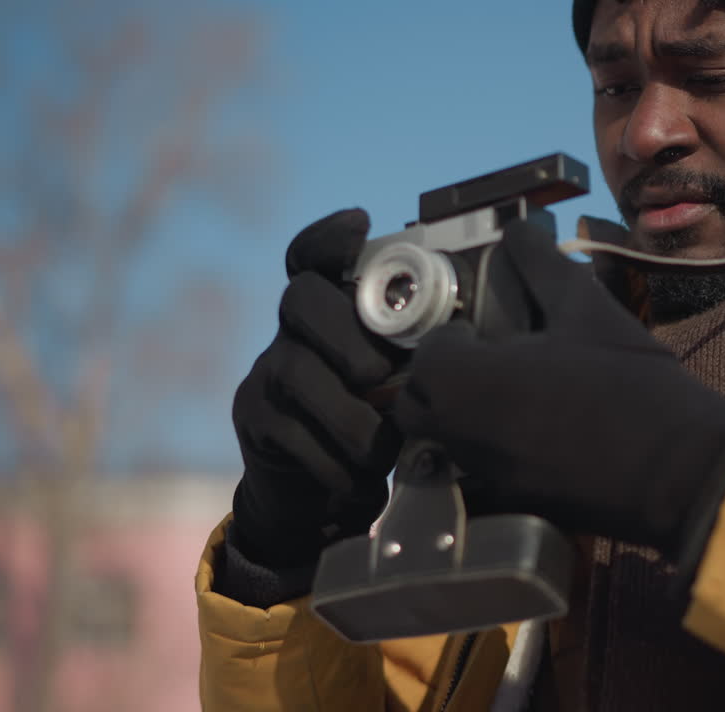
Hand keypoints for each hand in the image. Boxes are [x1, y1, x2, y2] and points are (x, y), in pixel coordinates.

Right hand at [231, 209, 404, 568]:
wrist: (321, 501)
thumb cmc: (378, 429)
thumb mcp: (401, 389)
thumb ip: (418, 359)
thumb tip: (470, 350)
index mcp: (335, 312)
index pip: (316, 255)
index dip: (331, 235)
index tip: (361, 223)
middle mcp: (293, 331)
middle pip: (300, 297)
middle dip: (346, 333)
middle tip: (380, 374)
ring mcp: (267, 375)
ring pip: (293, 369)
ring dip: (348, 412)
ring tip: (383, 446)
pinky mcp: (254, 423)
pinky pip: (288, 432)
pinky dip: (333, 460)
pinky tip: (360, 480)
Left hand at [394, 224, 724, 559]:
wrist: (679, 466)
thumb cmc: (630, 380)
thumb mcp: (586, 309)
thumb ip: (541, 266)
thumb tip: (518, 229)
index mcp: (470, 383)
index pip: (428, 355)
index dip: (451, 338)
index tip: (480, 330)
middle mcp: (462, 435)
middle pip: (418, 407)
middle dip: (439, 382)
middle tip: (484, 363)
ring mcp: (485, 476)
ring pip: (445, 444)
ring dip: (460, 418)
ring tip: (508, 398)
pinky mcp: (512, 505)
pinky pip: (477, 477)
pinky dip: (487, 457)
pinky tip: (530, 440)